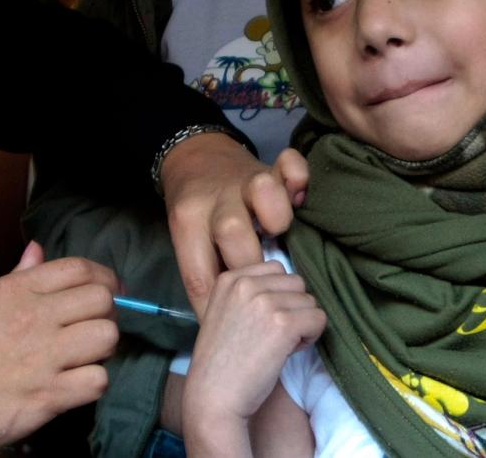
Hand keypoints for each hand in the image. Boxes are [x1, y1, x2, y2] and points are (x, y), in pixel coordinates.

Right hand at [0, 242, 118, 457]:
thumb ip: (13, 277)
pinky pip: (97, 381)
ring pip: (107, 337)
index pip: (78, 268)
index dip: (103, 276)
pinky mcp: (50, 395)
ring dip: (103, 349)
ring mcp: (44, 357)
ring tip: (87, 356)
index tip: (109, 289)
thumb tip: (37, 251)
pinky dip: (93, 384)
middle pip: (101, 300)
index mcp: (16, 292)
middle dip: (106, 312)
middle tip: (94, 326)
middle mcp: (35, 318)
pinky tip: (77, 385)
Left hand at [159, 136, 309, 315]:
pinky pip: (290, 164)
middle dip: (249, 264)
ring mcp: (245, 179)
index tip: (230, 324)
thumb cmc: (197, 214)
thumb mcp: (186, 241)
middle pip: (231, 230)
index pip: (199, 273)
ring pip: (261, 190)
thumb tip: (224, 326)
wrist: (196, 158)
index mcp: (188, 222)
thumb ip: (204, 275)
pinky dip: (298, 179)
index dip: (216, 307)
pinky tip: (299, 198)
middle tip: (259, 280)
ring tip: (277, 231)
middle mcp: (217, 200)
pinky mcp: (271, 166)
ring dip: (275, 216)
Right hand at [182, 261, 324, 455]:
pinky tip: (288, 353)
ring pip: (310, 301)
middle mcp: (246, 283)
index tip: (262, 322)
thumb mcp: (225, 313)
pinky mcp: (283, 324)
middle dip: (293, 308)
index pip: (276, 268)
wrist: (213, 398)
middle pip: (296, 283)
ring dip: (302, 324)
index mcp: (229, 278)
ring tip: (278, 346)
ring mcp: (265, 302)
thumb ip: (249, 294)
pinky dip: (311, 338)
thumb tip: (291, 285)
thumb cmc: (222, 364)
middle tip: (274, 336)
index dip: (278, 296)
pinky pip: (319, 319)